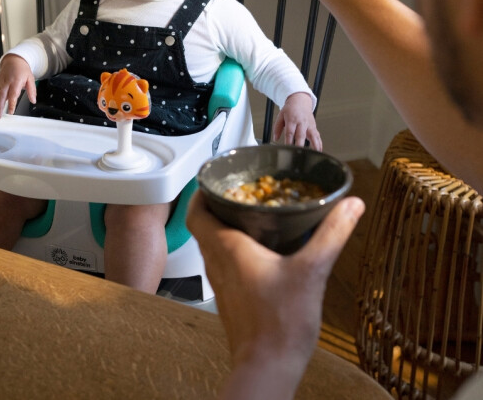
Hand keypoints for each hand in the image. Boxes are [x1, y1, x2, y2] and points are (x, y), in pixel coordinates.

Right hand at [0, 54, 35, 118]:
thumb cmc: (22, 69)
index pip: (13, 95)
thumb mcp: (30, 78)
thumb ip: (32, 90)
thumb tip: (33, 100)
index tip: (10, 112)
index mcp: (15, 82)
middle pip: (1, 97)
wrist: (13, 60)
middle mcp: (6, 83)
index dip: (11, 104)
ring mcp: (0, 84)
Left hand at [187, 192, 364, 399]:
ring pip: (211, 244)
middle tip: (238, 190)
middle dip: (216, 204)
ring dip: (223, 226)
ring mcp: (220, 282)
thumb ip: (332, 234)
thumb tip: (351, 206)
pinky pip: (222, 262)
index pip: (197, 211)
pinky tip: (259, 250)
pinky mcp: (229, 297)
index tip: (215, 178)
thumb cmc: (280, 324)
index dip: (201, 191)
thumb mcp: (312, 271)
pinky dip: (232, 248)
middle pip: (203, 224)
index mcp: (227, 248)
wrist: (267, 368)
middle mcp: (217, 262)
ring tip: (249, 214)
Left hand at [273, 91, 321, 150]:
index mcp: (292, 119)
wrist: (300, 100)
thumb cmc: (290, 108)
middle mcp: (301, 122)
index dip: (289, 141)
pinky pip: (317, 136)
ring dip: (314, 145)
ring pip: (313, 136)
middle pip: (301, 135)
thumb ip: (277, 127)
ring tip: (314, 154)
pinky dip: (319, 143)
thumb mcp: (280, 115)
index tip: (287, 149)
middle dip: (300, 145)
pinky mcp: (314, 127)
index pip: (290, 132)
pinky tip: (319, 151)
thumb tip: (275, 138)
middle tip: (299, 154)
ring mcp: (309, 125)